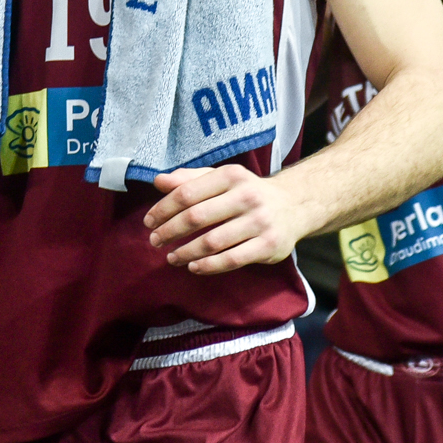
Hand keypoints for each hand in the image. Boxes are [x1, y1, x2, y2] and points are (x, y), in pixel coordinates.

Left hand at [144, 165, 311, 274]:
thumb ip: (190, 179)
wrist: (294, 206)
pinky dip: (208, 266)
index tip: (149, 222)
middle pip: (197, 216)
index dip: (163, 209)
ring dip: (186, 252)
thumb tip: (159, 181)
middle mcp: (246, 196)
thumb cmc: (247, 192)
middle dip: (170, 231)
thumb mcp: (222, 179)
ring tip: (172, 257)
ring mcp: (259, 222)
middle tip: (155, 241)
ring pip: (212, 241)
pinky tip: (194, 267)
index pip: (187, 192)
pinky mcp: (268, 245)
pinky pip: (231, 259)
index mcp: (231, 175)